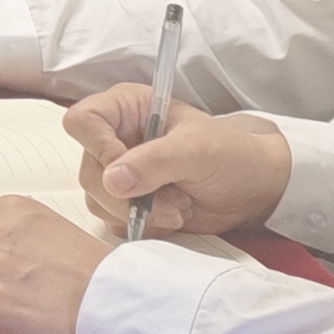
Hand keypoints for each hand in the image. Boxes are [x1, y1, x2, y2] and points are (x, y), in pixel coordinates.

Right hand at [66, 87, 290, 239]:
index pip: (83, 121)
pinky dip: (142, 225)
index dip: (98, 148)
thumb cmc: (230, 155)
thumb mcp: (196, 150)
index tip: (128, 171)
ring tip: (178, 207)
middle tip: (171, 200)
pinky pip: (112, 220)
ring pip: (97, 199)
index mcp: (126, 108)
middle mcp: (115, 138)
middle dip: (128, 194)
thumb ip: (153, 161)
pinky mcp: (126, 202)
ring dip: (138, 212)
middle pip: (88, 170)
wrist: (251, 190)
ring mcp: (119, 172)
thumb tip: (113, 180)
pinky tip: (172, 216)